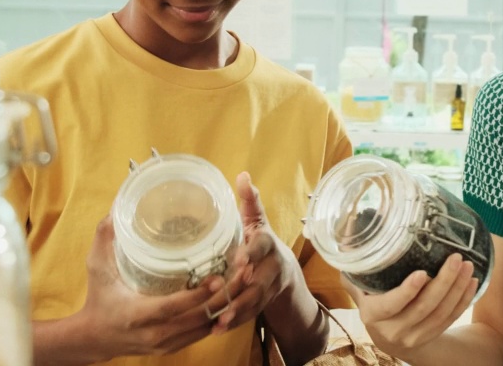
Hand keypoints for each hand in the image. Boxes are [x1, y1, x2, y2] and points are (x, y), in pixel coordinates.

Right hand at [73, 216, 238, 358]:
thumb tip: (117, 205)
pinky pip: (203, 333)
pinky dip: (219, 316)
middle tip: (244, 271)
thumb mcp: (97, 266)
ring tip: (244, 280)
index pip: (174, 307)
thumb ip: (106, 236)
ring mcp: (166, 343)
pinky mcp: (174, 346)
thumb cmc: (98, 298)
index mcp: (138, 313)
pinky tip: (232, 297)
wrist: (94, 338)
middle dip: (225, 296)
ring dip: (227, 305)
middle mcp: (155, 332)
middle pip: (198, 317)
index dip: (198, 293)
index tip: (218, 276)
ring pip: (206, 327)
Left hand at [207, 172, 296, 334]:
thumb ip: (250, 201)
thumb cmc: (262, 243)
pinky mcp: (263, 304)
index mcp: (268, 244)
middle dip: (242, 291)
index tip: (239, 261)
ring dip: (236, 312)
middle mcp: (273, 267)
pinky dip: (235, 322)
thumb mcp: (258, 222)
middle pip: (258, 280)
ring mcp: (270, 288)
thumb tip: (242, 174)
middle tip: (222, 298)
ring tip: (218, 321)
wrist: (285, 273)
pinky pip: (250, 315)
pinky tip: (217, 329)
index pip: (261, 247)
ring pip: (254, 301)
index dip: (251, 254)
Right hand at [344, 253, 477, 358]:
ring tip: (468, 266)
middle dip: (443, 283)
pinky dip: (464, 300)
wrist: (388, 335)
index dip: (406, 291)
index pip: (390, 305)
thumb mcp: (359, 285)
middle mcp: (393, 330)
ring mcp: (414, 337)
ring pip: (441, 314)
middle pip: (423, 308)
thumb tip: (349, 222)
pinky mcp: (432, 336)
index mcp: (372, 314)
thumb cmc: (372, 299)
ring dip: (457, 289)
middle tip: (456, 258)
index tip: (422, 272)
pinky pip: (451, 319)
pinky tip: (472, 282)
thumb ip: (358, 263)